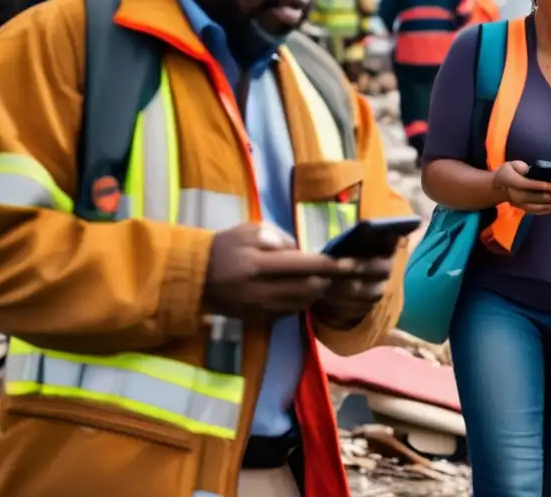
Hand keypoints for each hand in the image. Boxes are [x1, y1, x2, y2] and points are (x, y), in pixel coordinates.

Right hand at [202, 222, 390, 320]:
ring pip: (304, 303)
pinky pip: (291, 312)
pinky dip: (306, 302)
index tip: (353, 263)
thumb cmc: (225, 246)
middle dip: (334, 282)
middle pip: (309, 288)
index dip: (333, 266)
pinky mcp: (259, 318)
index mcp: (259, 265)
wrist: (194, 277)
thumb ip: (281, 240)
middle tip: (356, 275)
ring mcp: (260, 308)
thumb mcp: (251, 232)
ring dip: (323, 293)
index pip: (305, 266)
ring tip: (341, 283)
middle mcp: (261, 290)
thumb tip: (307, 252)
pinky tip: (316, 292)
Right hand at [493, 161, 550, 214]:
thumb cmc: (507, 173)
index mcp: (515, 183)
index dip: (547, 187)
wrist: (497, 188)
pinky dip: (550, 210)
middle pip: (539, 198)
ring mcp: (521, 205)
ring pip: (540, 208)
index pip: (533, 186)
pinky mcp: (524, 209)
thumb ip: (521, 166)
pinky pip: (539, 212)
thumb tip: (531, 171)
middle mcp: (518, 196)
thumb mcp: (511, 164)